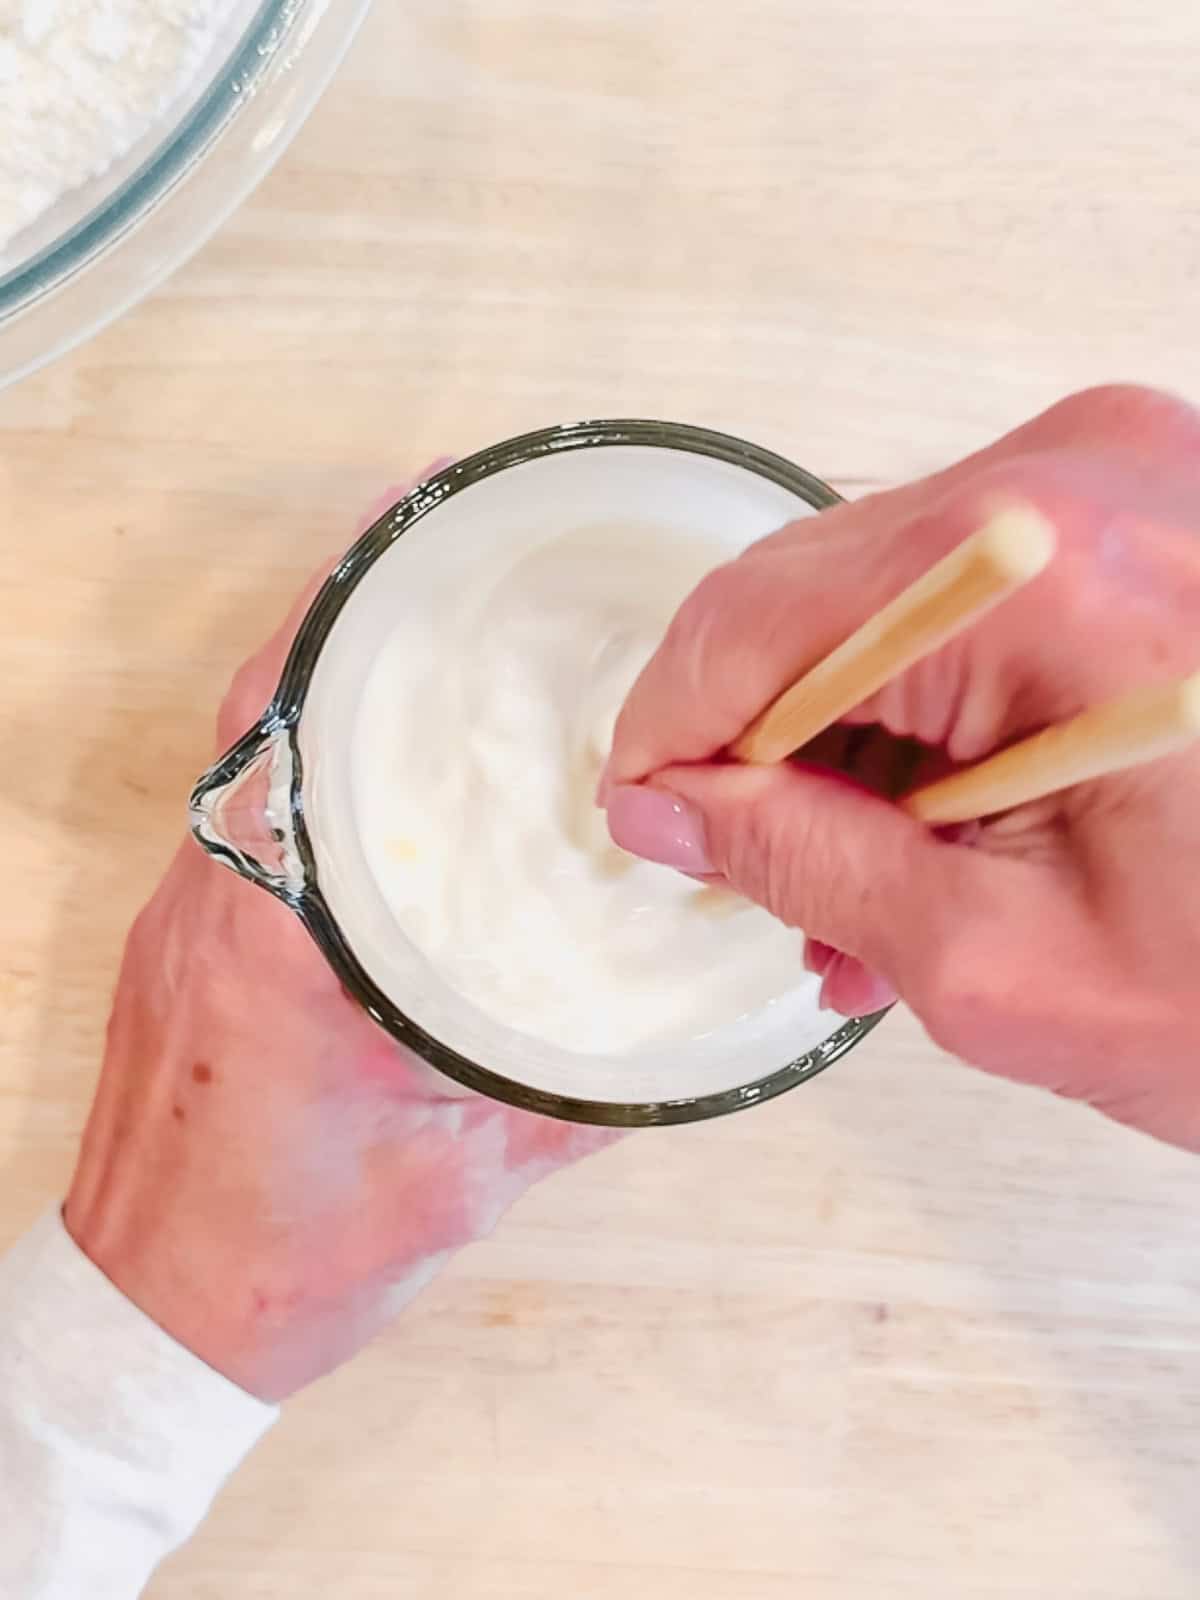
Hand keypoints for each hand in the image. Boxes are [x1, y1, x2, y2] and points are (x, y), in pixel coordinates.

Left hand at [65, 480, 614, 1401]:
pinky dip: (303, 738)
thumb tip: (677, 1025)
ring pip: (245, 740)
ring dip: (323, 662)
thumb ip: (575, 1088)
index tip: (420, 515)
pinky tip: (375, 742)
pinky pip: (241, 797)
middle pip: (266, 698)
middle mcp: (217, 899)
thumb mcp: (466, 1176)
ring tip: (416, 614)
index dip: (358, 604)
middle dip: (351, 599)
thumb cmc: (283, 1259)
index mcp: (286, 940)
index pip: (304, 725)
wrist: (153, 1318)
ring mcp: (185, 909)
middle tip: (440, 530)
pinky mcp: (183, 932)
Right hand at [603, 386, 1199, 1150]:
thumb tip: (667, 812)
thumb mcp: (1003, 963)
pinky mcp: (1154, 503)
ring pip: (887, 596)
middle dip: (765, 747)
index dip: (672, 732)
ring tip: (868, 894)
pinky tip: (943, 822)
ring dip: (853, 741)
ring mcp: (1133, 471)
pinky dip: (936, 705)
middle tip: (764, 881)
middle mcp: (1084, 474)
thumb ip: (805, 862)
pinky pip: (972, 592)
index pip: (755, 622)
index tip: (648, 820)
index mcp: (1041, 575)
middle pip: (816, 593)